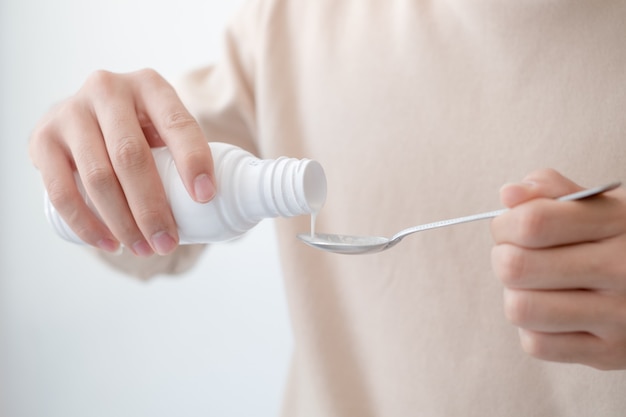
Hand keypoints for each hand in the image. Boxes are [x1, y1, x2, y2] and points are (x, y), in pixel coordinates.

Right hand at [29, 69, 214, 255]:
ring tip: (144, 249)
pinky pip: (61, 190)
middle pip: (131, 157)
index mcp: (150, 86)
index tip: (206, 197)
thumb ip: (188, 154)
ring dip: (123, 222)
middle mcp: (107, 90)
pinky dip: (86, 223)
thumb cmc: (140, 130)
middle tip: (168, 242)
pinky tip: (108, 243)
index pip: (177, 123)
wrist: (86, 117)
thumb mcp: (165, 128)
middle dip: (152, 208)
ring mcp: (70, 112)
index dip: (193, 160)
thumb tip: (235, 202)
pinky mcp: (42, 139)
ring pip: (98, 177)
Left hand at [490, 169, 625, 369]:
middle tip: (519, 256)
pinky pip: (536, 344)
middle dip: (504, 258)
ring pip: (520, 308)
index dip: (505, 224)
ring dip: (516, 295)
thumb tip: (510, 193)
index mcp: (619, 222)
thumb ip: (552, 192)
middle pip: (515, 267)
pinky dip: (533, 328)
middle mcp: (623, 269)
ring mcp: (619, 315)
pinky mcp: (609, 353)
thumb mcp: (599, 204)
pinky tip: (553, 313)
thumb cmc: (620, 241)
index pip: (533, 223)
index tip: (510, 227)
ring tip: (536, 286)